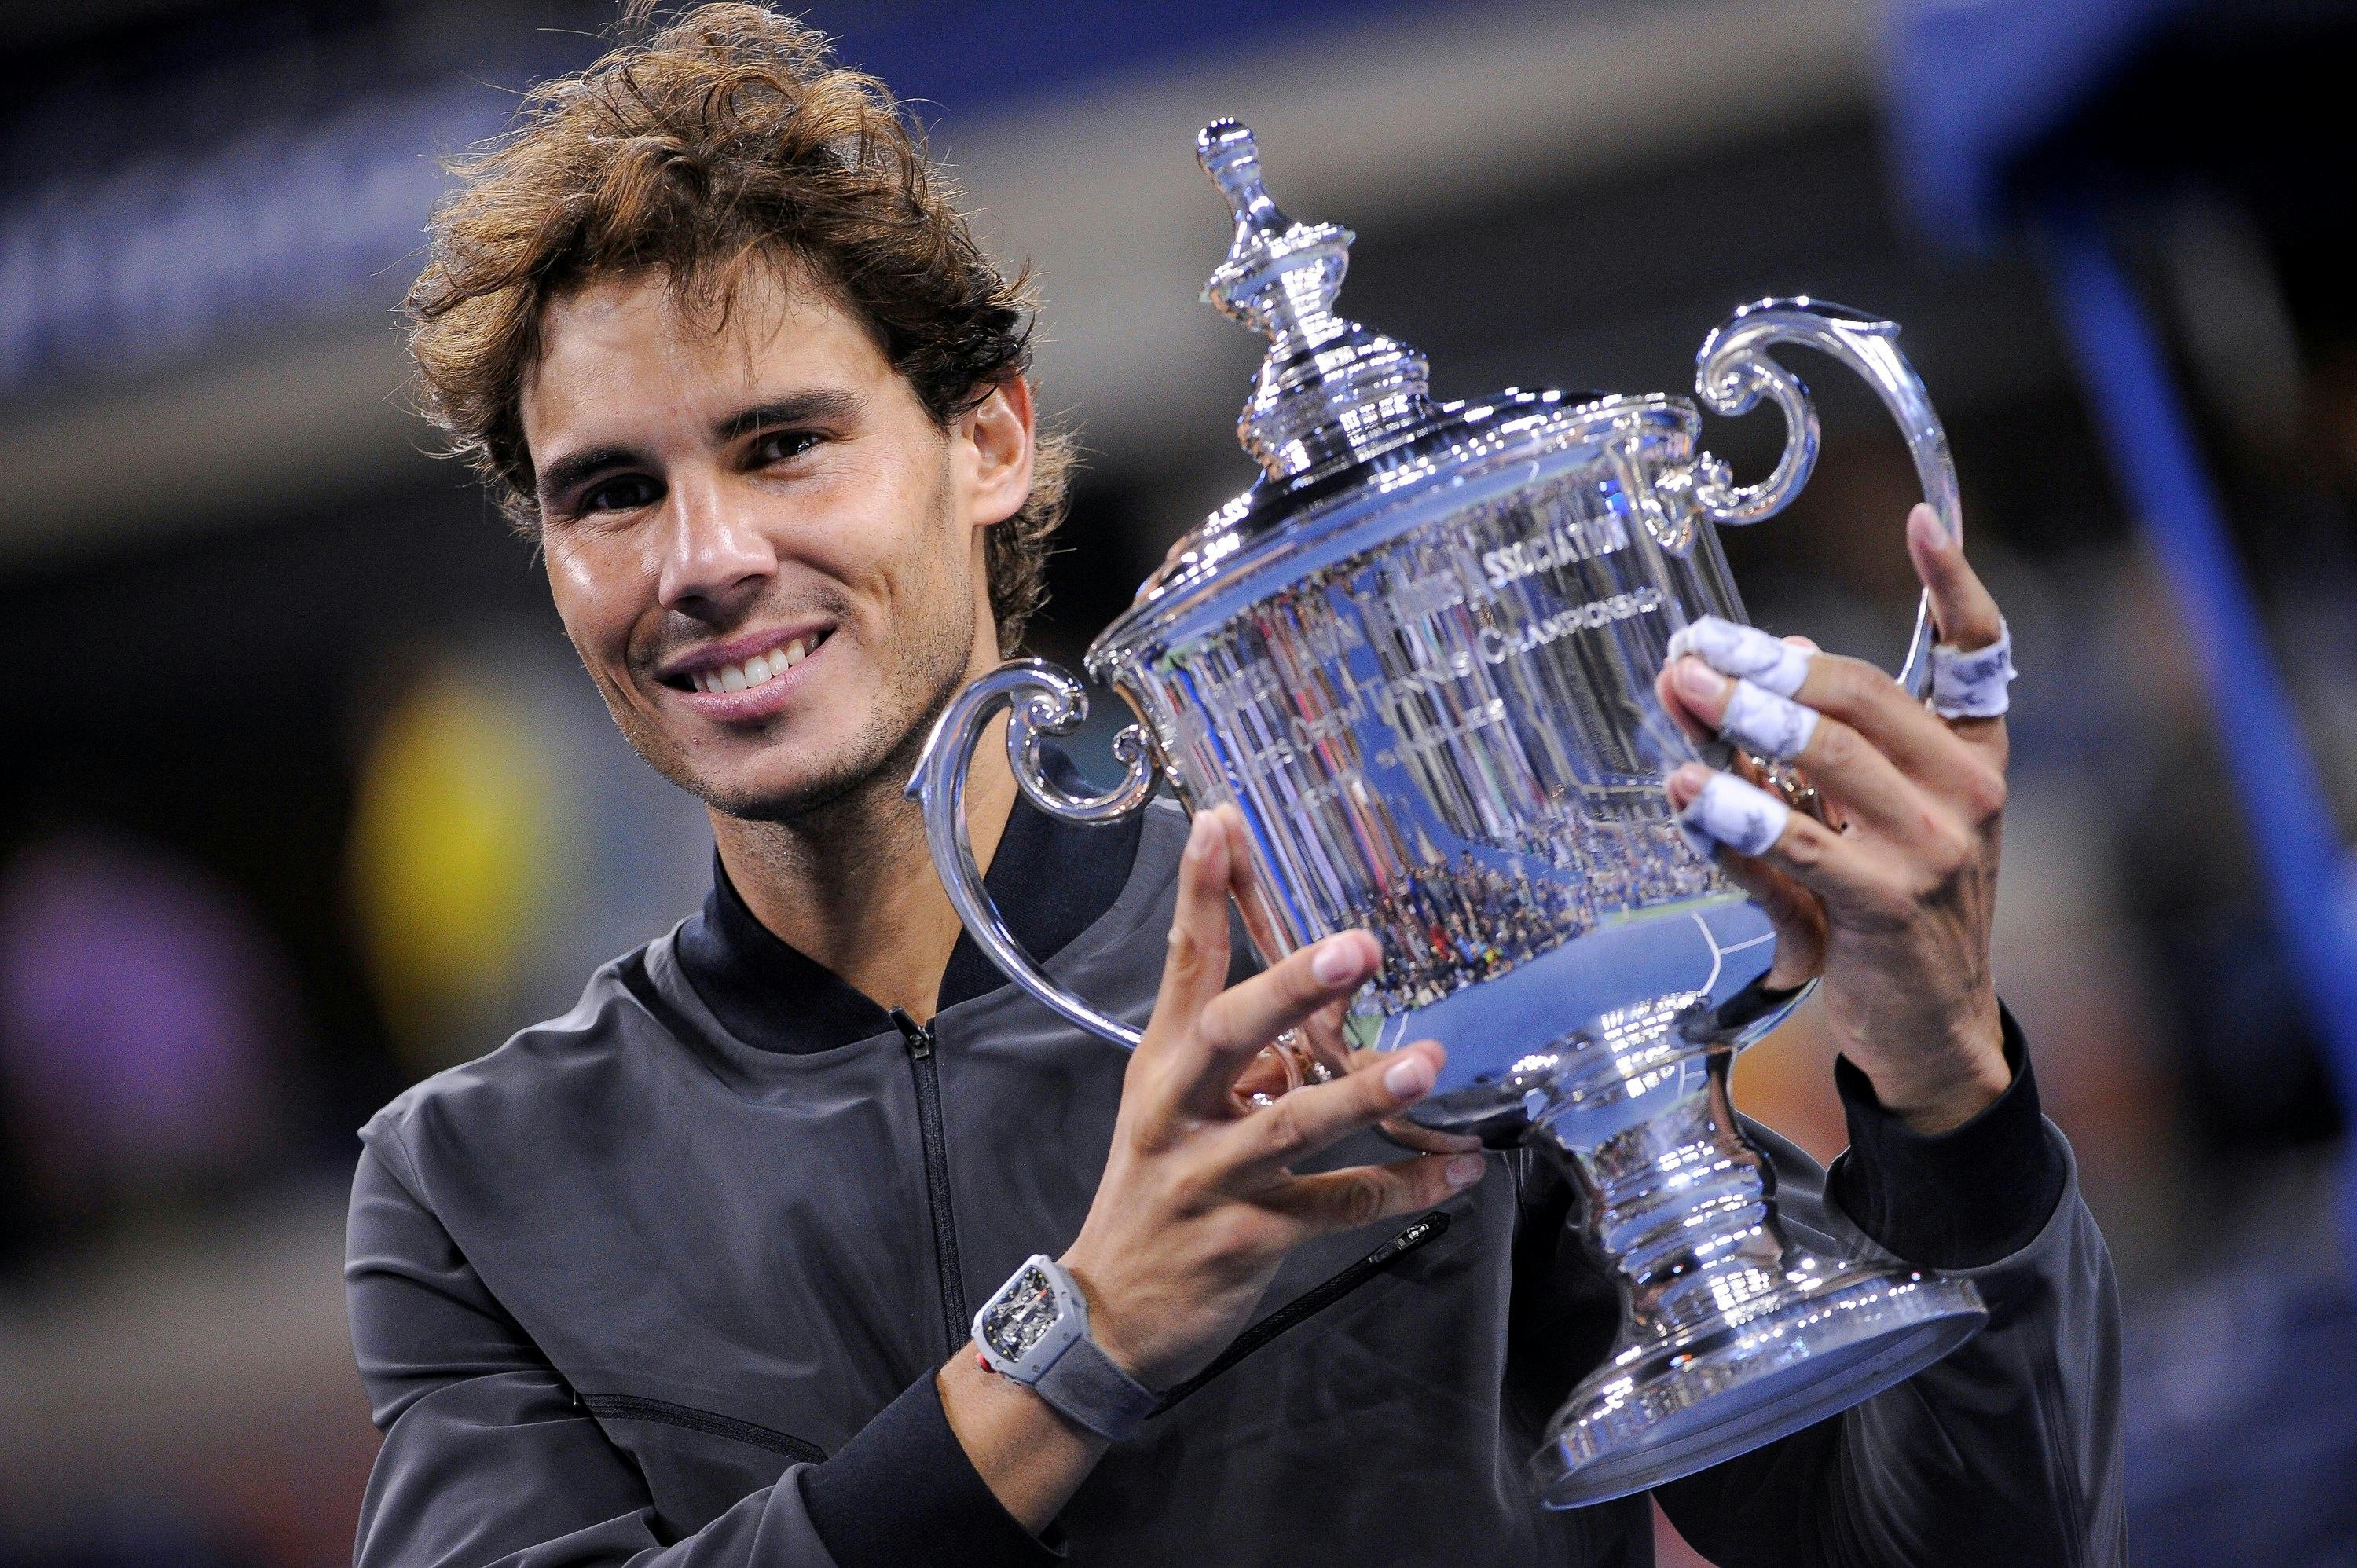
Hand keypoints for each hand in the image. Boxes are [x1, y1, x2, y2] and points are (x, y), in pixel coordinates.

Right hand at [1060, 805, 1487, 1388]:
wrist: (1107, 1314)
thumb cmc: (1154, 1193)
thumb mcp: (1177, 1111)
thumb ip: (1245, 1061)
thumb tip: (1322, 1018)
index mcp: (1163, 1065)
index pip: (1183, 963)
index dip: (1201, 892)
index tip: (1223, 823)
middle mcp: (1181, 1110)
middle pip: (1230, 1034)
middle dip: (1292, 987)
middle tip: (1359, 948)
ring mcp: (1212, 1175)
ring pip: (1290, 1127)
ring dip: (1361, 1095)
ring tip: (1425, 1066)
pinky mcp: (1248, 1237)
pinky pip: (1337, 1208)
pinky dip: (1403, 1189)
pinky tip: (1458, 1172)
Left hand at [1654, 503, 2011, 1133]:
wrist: (1932, 1031)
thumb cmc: (1891, 913)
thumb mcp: (1880, 821)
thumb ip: (1838, 746)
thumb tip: (1776, 659)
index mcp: (1974, 758)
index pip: (1979, 654)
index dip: (1953, 585)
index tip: (1918, 521)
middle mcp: (1967, 792)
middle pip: (1856, 696)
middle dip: (1763, 666)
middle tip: (1692, 649)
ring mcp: (1932, 848)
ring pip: (1822, 757)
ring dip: (1736, 721)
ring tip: (1678, 693)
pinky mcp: (1887, 904)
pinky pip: (1793, 838)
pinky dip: (1732, 812)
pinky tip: (1686, 789)